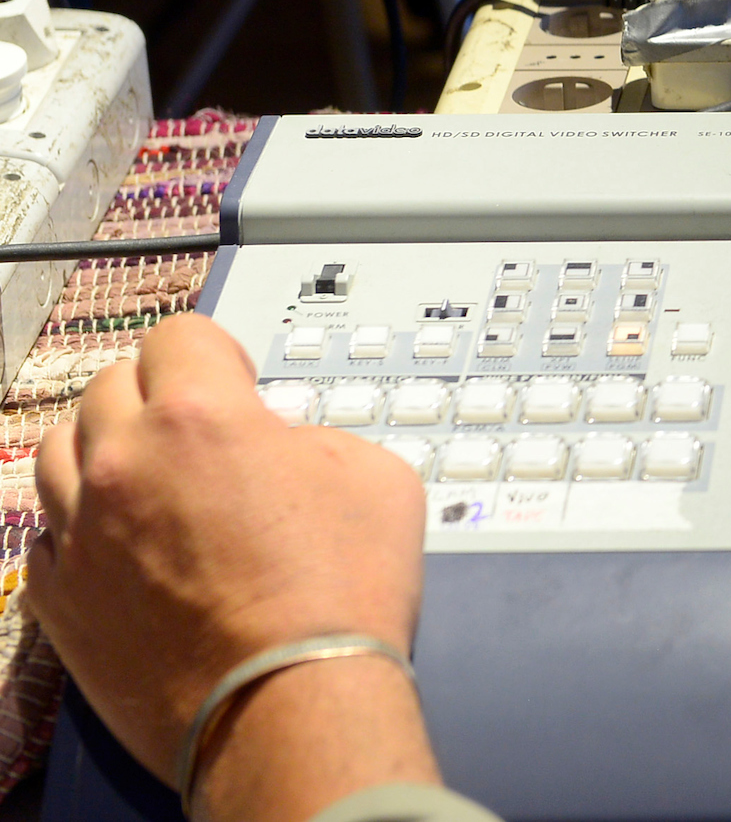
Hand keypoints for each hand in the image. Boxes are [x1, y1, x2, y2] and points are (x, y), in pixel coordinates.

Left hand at [28, 315, 436, 819]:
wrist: (290, 704)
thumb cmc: (339, 598)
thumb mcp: (374, 476)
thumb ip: (315, 436)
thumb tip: (285, 445)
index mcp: (202, 417)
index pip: (178, 336)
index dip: (213, 352)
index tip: (232, 380)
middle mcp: (125, 464)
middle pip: (109, 387)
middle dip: (155, 397)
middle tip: (195, 431)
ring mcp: (81, 534)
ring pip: (57, 453)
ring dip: (103, 453)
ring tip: (148, 480)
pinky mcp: (60, 600)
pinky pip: (45, 538)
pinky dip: (79, 530)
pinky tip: (124, 547)